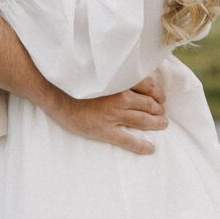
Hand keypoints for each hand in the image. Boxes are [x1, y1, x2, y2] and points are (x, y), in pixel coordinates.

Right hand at [42, 76, 167, 155]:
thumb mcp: (98, 70)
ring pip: (143, 121)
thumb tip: (131, 72)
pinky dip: (142, 146)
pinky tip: (151, 149)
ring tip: (163, 124)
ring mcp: (113, 116)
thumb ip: (116, 72)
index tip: (161, 96)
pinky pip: (129, 140)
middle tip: (163, 111)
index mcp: (120, 81)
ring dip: (156, 123)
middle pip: (149, 104)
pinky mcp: (105, 131)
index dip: (158, 92)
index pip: (148, 85)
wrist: (55, 94)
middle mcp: (120, 98)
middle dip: (159, 108)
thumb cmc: (76, 79)